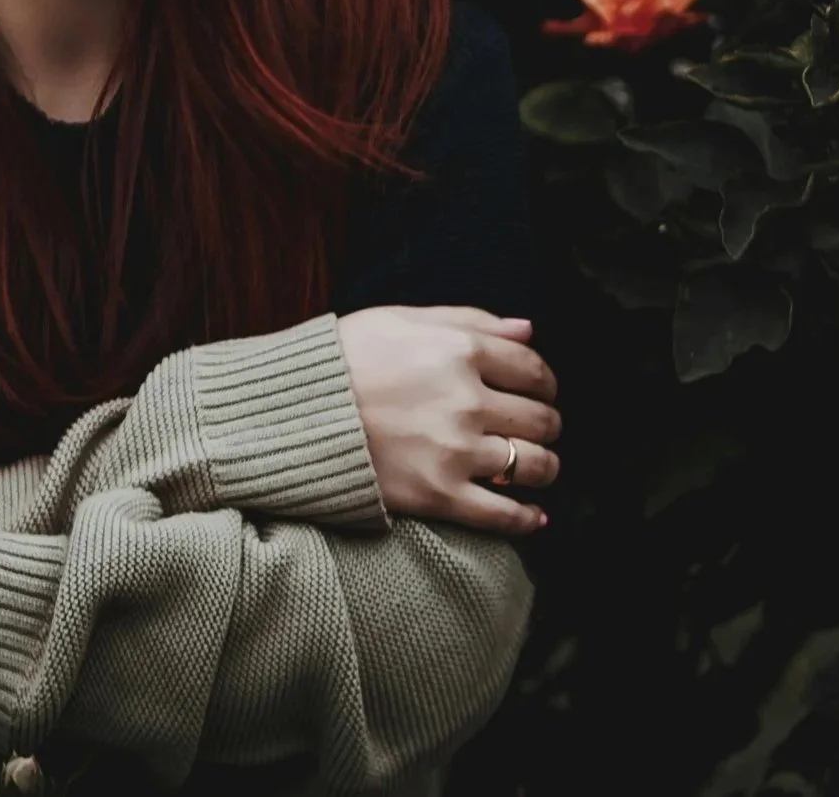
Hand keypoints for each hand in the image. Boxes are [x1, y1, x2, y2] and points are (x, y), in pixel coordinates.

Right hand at [336, 305, 561, 535]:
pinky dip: (526, 518)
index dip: (545, 381)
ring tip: (538, 467)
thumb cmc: (342, 358)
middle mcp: (466, 401)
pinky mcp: (438, 495)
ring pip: (532, 465)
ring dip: (544, 467)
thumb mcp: (400, 319)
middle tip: (538, 428)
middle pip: (540, 418)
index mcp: (459, 351)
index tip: (540, 390)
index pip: (532, 368)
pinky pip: (503, 514)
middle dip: (547, 423)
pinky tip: (533, 515)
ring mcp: (454, 451)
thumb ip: (469, 319)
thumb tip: (527, 330)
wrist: (290, 412)